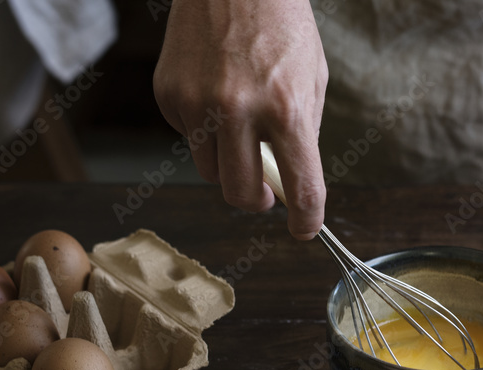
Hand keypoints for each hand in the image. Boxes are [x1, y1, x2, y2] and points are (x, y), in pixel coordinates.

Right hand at [153, 0, 326, 238]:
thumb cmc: (281, 25)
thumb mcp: (312, 79)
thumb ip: (303, 134)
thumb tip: (291, 181)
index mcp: (286, 108)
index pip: (300, 186)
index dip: (306, 220)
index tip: (305, 230)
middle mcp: (238, 110)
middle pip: (240, 193)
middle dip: (257, 201)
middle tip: (266, 194)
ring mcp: (197, 103)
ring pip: (210, 171)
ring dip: (229, 165)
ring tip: (242, 131)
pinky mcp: (169, 94)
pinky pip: (188, 138)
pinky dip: (204, 131)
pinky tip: (216, 97)